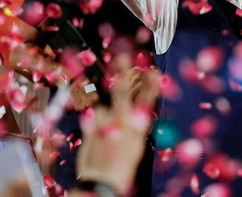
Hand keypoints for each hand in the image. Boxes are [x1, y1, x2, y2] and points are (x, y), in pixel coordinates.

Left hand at [74, 64, 158, 195]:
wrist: (101, 183)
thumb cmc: (121, 170)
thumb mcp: (135, 148)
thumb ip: (134, 129)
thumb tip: (135, 117)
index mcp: (136, 128)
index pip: (146, 99)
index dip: (150, 83)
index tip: (153, 71)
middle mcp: (120, 122)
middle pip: (122, 90)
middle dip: (123, 72)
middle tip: (123, 58)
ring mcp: (102, 124)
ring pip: (103, 107)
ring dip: (104, 113)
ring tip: (107, 129)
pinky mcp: (88, 129)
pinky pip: (91, 117)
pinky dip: (93, 121)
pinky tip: (97, 130)